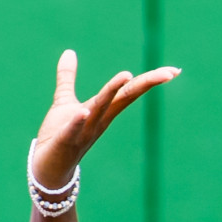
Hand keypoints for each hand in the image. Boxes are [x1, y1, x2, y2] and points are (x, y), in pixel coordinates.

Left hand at [32, 49, 180, 184]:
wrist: (46, 170)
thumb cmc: (58, 135)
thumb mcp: (65, 102)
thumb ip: (67, 77)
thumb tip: (69, 51)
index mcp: (103, 110)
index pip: (129, 92)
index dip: (150, 80)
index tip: (174, 71)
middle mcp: (99, 120)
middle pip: (124, 98)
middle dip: (145, 84)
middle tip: (168, 73)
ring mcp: (84, 131)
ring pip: (100, 109)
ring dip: (112, 92)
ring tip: (126, 74)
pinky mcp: (65, 141)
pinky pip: (73, 130)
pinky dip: (79, 121)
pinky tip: (84, 111)